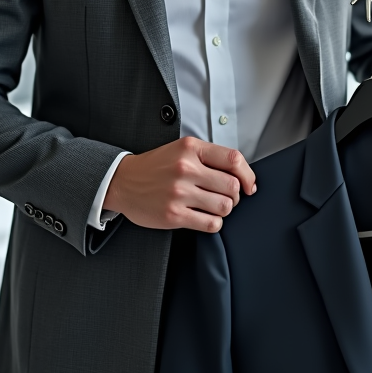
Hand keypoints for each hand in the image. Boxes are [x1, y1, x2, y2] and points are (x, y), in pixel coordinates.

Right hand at [103, 137, 256, 232]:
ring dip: (225, 210)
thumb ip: (210, 158)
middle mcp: (185, 168)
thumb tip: (243, 177)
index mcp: (190, 149)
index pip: (233, 159)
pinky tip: (206, 218)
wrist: (122, 182)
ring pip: (225, 206)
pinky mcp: (173, 214)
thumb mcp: (182, 150)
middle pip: (232, 186)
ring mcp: (179, 192)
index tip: (249, 186)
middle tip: (226, 197)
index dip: (248, 175)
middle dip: (235, 195)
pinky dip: (214, 223)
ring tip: (214, 207)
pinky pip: (210, 224)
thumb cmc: (156, 167)